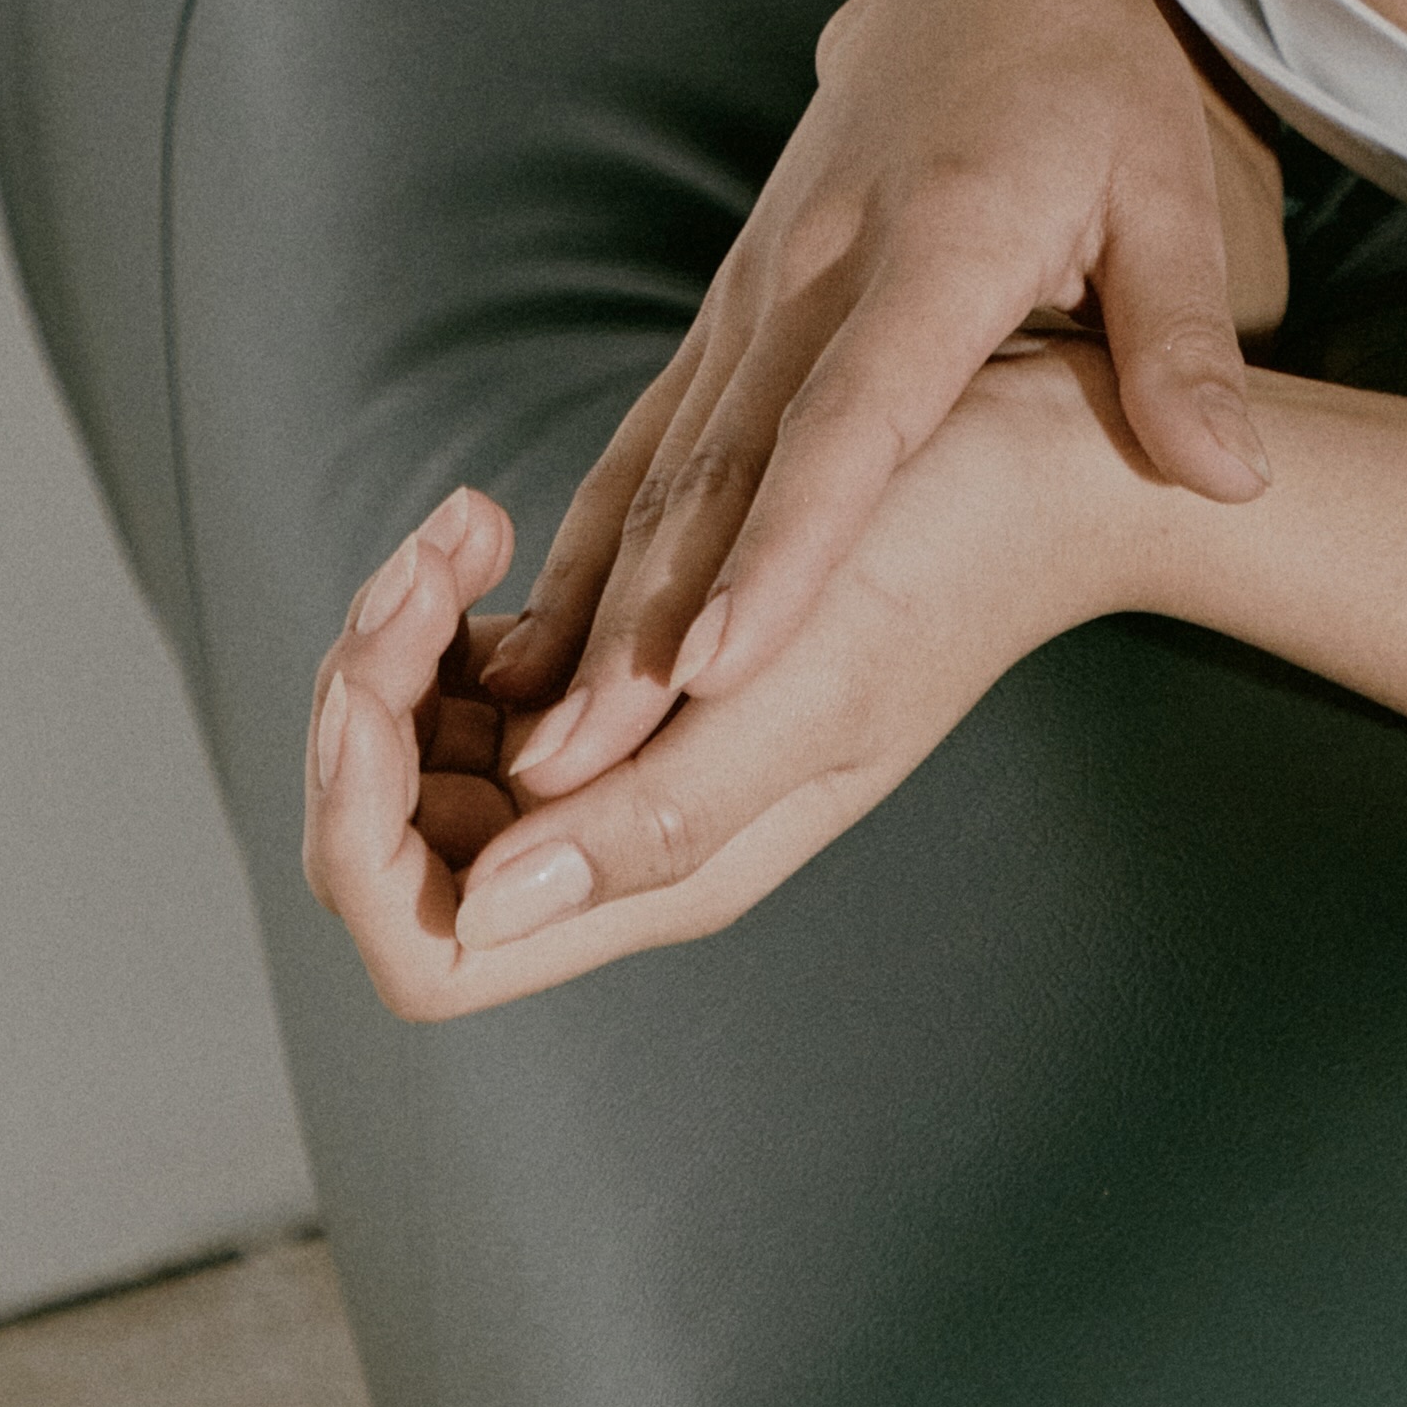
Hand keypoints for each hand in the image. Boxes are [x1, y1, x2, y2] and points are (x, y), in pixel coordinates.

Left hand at [301, 356, 1135, 1015]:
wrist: (1042, 467)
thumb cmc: (948, 559)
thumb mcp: (816, 686)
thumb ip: (658, 819)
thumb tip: (479, 911)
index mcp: (662, 868)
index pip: (428, 940)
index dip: (364, 830)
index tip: (383, 682)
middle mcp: (622, 833)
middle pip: (401, 842)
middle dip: (369, 703)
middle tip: (434, 555)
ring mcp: (622, 754)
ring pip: (426, 756)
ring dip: (403, 643)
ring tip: (466, 522)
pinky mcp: (632, 668)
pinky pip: (475, 681)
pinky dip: (449, 610)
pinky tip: (494, 523)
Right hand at [485, 0, 1269, 804]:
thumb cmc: (1092, 98)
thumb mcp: (1169, 192)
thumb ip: (1181, 340)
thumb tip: (1228, 478)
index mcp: (944, 242)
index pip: (857, 414)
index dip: (790, 542)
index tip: (723, 662)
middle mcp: (823, 268)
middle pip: (729, 461)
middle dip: (653, 618)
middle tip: (584, 764)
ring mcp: (758, 286)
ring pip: (667, 461)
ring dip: (599, 601)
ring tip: (536, 742)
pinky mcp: (728, 307)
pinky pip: (649, 436)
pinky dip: (586, 543)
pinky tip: (529, 651)